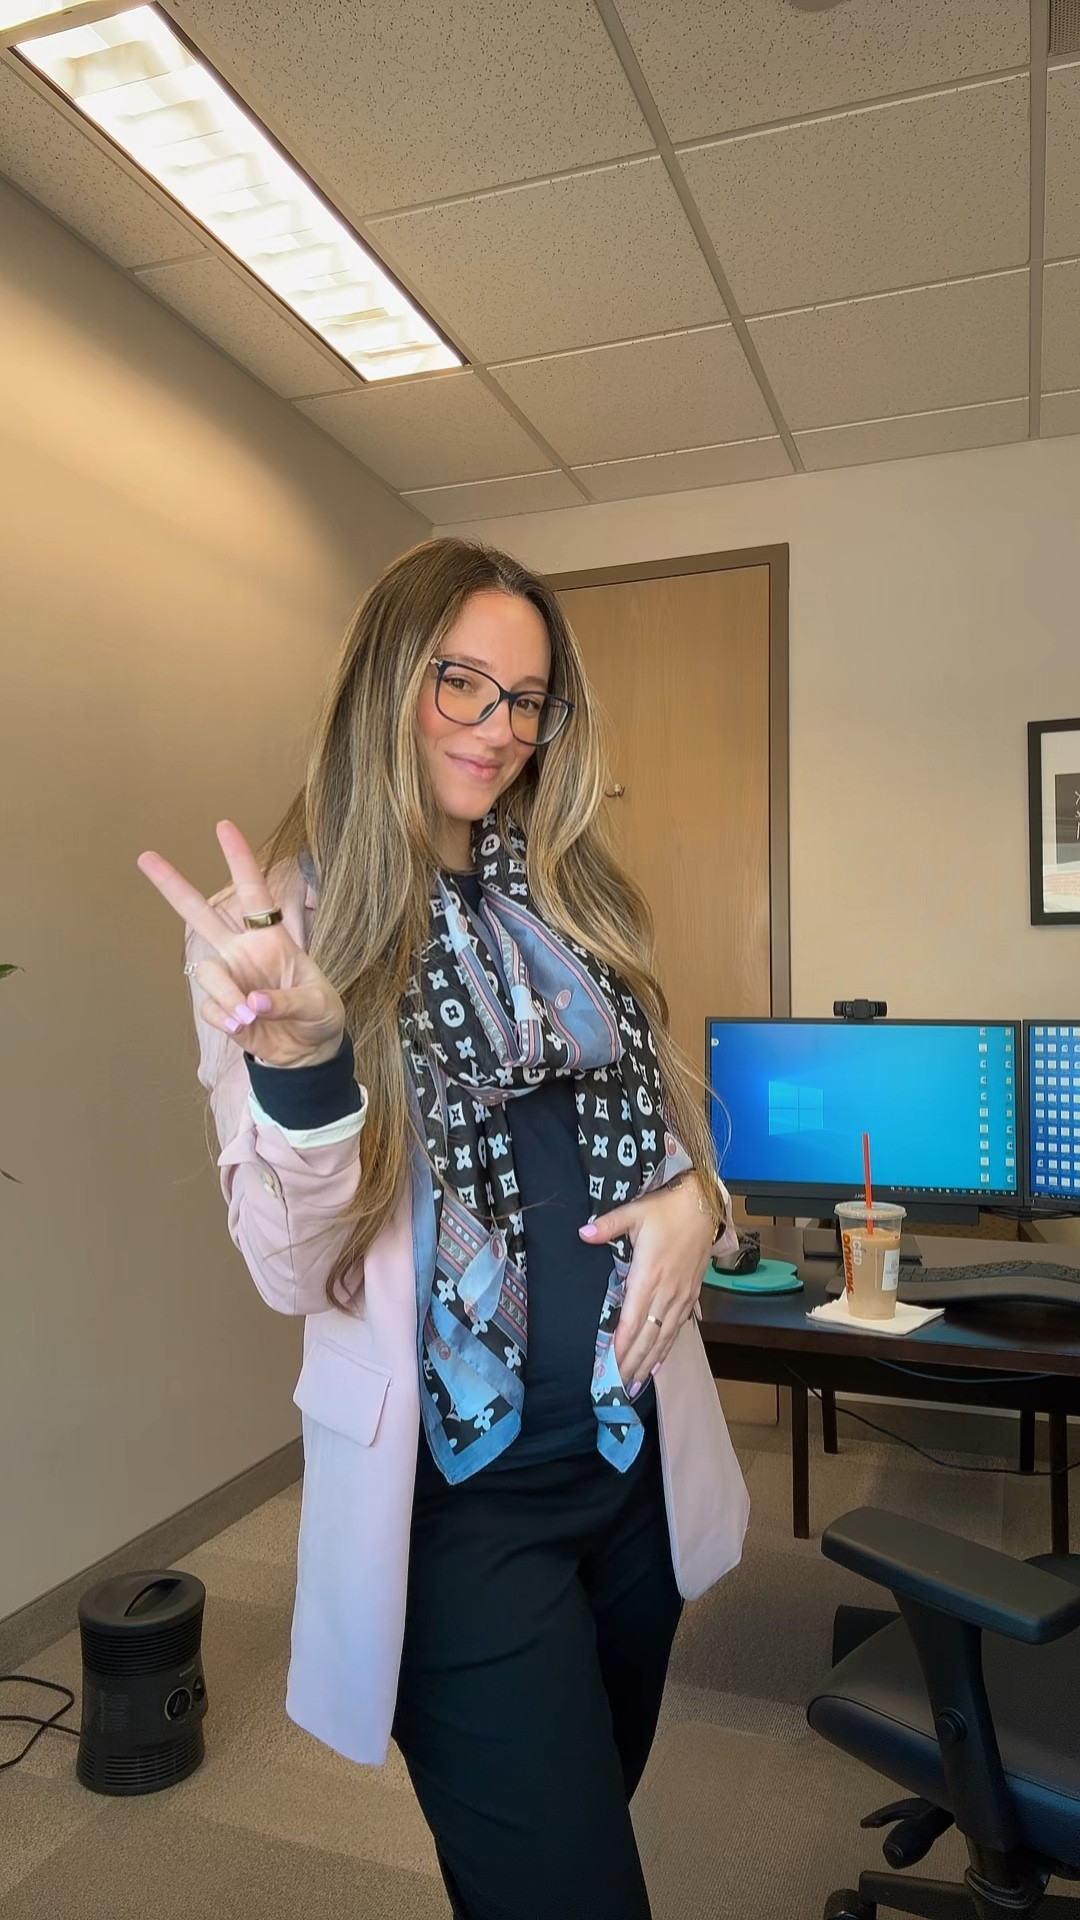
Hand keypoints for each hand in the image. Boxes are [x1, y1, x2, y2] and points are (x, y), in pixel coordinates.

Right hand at [137, 820, 345, 1068]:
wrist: (308, 1052)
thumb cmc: (318, 1015)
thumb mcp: (318, 1005)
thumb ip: (287, 1001)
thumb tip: (251, 1004)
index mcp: (271, 937)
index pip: (254, 892)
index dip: (239, 860)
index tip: (223, 827)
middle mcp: (243, 950)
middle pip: (201, 913)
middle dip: (172, 886)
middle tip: (145, 857)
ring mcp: (230, 977)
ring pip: (206, 971)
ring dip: (225, 994)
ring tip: (248, 1017)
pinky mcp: (221, 1006)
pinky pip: (210, 1007)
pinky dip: (226, 1019)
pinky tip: (245, 1028)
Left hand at [579, 1175, 715, 1394]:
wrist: (704, 1207)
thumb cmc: (667, 1209)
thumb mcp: (635, 1212)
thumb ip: (607, 1226)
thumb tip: (582, 1234)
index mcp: (649, 1274)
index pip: (632, 1318)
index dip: (621, 1344)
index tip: (609, 1365)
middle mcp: (666, 1291)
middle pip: (647, 1336)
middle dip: (632, 1362)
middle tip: (617, 1387)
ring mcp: (681, 1296)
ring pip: (663, 1337)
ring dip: (648, 1361)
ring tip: (634, 1384)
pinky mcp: (691, 1295)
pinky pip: (677, 1329)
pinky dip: (666, 1349)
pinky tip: (656, 1364)